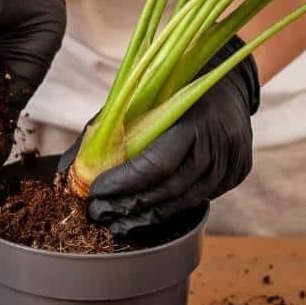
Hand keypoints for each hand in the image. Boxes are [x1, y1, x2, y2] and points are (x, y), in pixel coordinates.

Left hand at [59, 36, 259, 235]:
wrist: (227, 81)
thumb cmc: (175, 88)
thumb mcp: (138, 100)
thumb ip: (103, 132)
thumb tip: (67, 171)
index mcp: (195, 119)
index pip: (157, 164)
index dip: (124, 183)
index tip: (95, 192)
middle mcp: (219, 143)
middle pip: (170, 190)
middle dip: (130, 206)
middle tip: (99, 214)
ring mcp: (233, 160)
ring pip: (185, 202)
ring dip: (147, 216)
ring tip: (117, 223)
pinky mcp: (238, 172)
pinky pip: (201, 199)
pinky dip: (171, 209)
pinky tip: (147, 214)